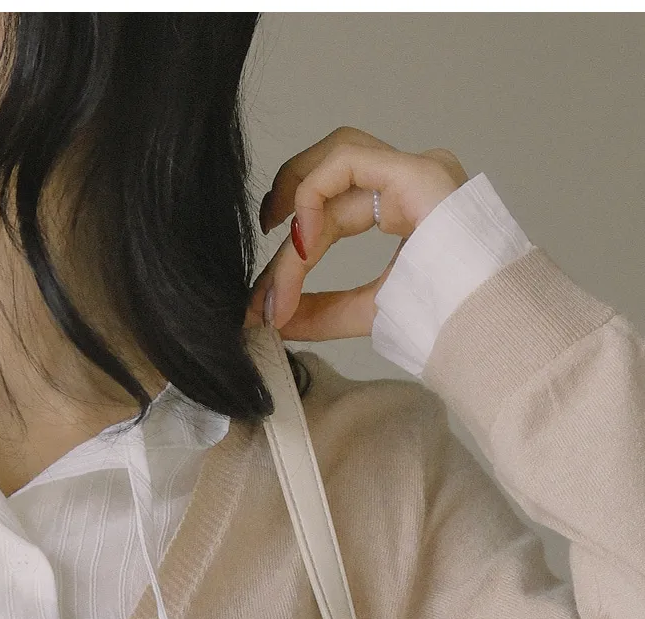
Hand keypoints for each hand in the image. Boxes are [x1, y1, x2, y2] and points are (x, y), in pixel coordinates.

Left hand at [243, 126, 468, 339]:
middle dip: (287, 231)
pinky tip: (302, 240)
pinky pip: (346, 161)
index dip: (293, 256)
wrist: (488, 328)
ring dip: (296, 198)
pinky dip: (312, 194)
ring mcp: (416, 171)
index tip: (269, 303)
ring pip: (334, 157)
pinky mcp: (417, 172)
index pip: (331, 216)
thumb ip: (320, 310)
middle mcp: (409, 183)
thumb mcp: (367, 313)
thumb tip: (271, 318)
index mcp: (403, 209)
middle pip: (327, 185)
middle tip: (265, 286)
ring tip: (279, 248)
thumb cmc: (447, 321)